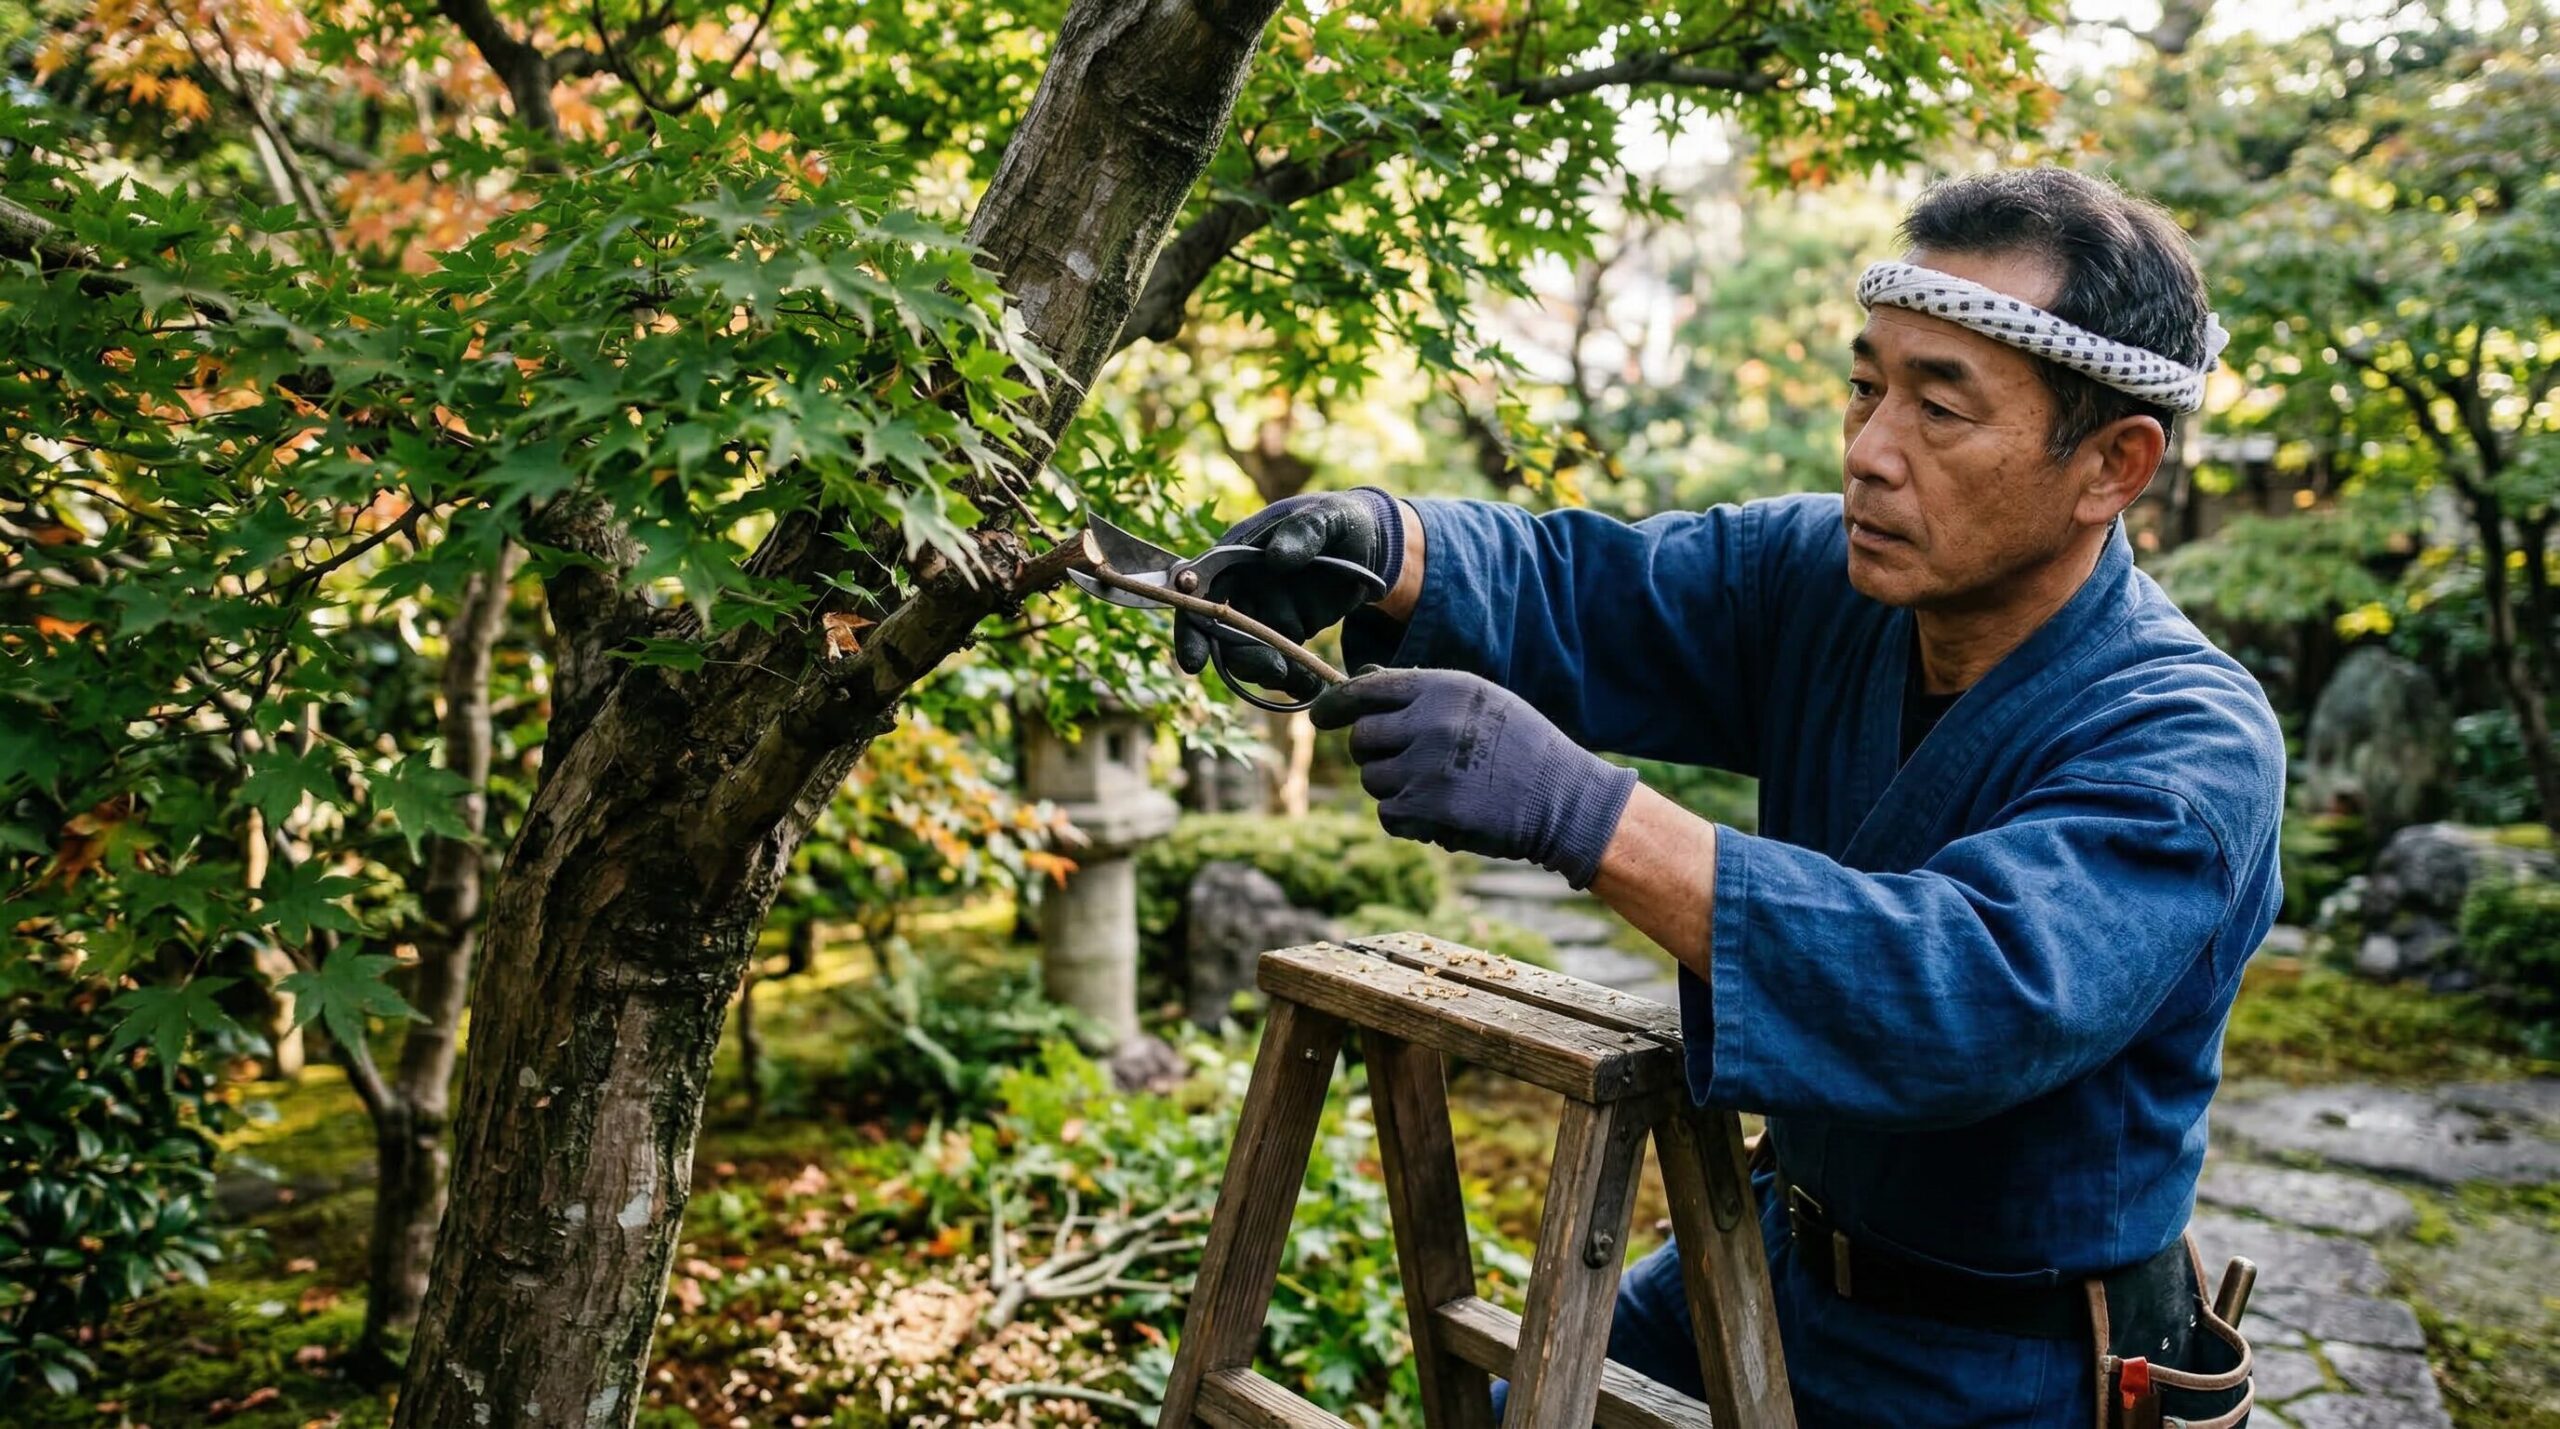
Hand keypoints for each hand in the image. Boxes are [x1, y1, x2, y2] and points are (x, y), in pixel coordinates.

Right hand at [1174, 488, 1402, 700]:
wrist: (1371, 543)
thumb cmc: (1340, 521)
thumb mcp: (1327, 518)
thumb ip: (1304, 532)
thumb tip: (1274, 558)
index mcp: (1238, 554)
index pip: (1197, 590)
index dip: (1191, 626)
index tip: (1194, 660)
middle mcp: (1242, 586)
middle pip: (1218, 632)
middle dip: (1240, 658)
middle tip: (1276, 671)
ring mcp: (1262, 612)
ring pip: (1246, 654)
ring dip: (1267, 672)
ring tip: (1302, 679)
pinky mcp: (1285, 632)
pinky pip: (1276, 662)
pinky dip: (1290, 679)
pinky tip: (1312, 683)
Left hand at [1311, 667, 1637, 888]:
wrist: (1563, 798)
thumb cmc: (1521, 748)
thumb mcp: (1479, 702)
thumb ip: (1420, 693)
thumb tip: (1359, 677)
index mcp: (1443, 687)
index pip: (1366, 689)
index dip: (1336, 705)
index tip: (1320, 716)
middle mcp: (1431, 721)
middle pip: (1362, 740)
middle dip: (1374, 755)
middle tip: (1405, 765)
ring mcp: (1428, 766)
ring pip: (1373, 781)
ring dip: (1395, 790)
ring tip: (1439, 789)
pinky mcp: (1430, 808)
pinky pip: (1388, 815)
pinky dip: (1407, 820)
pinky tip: (1442, 814)